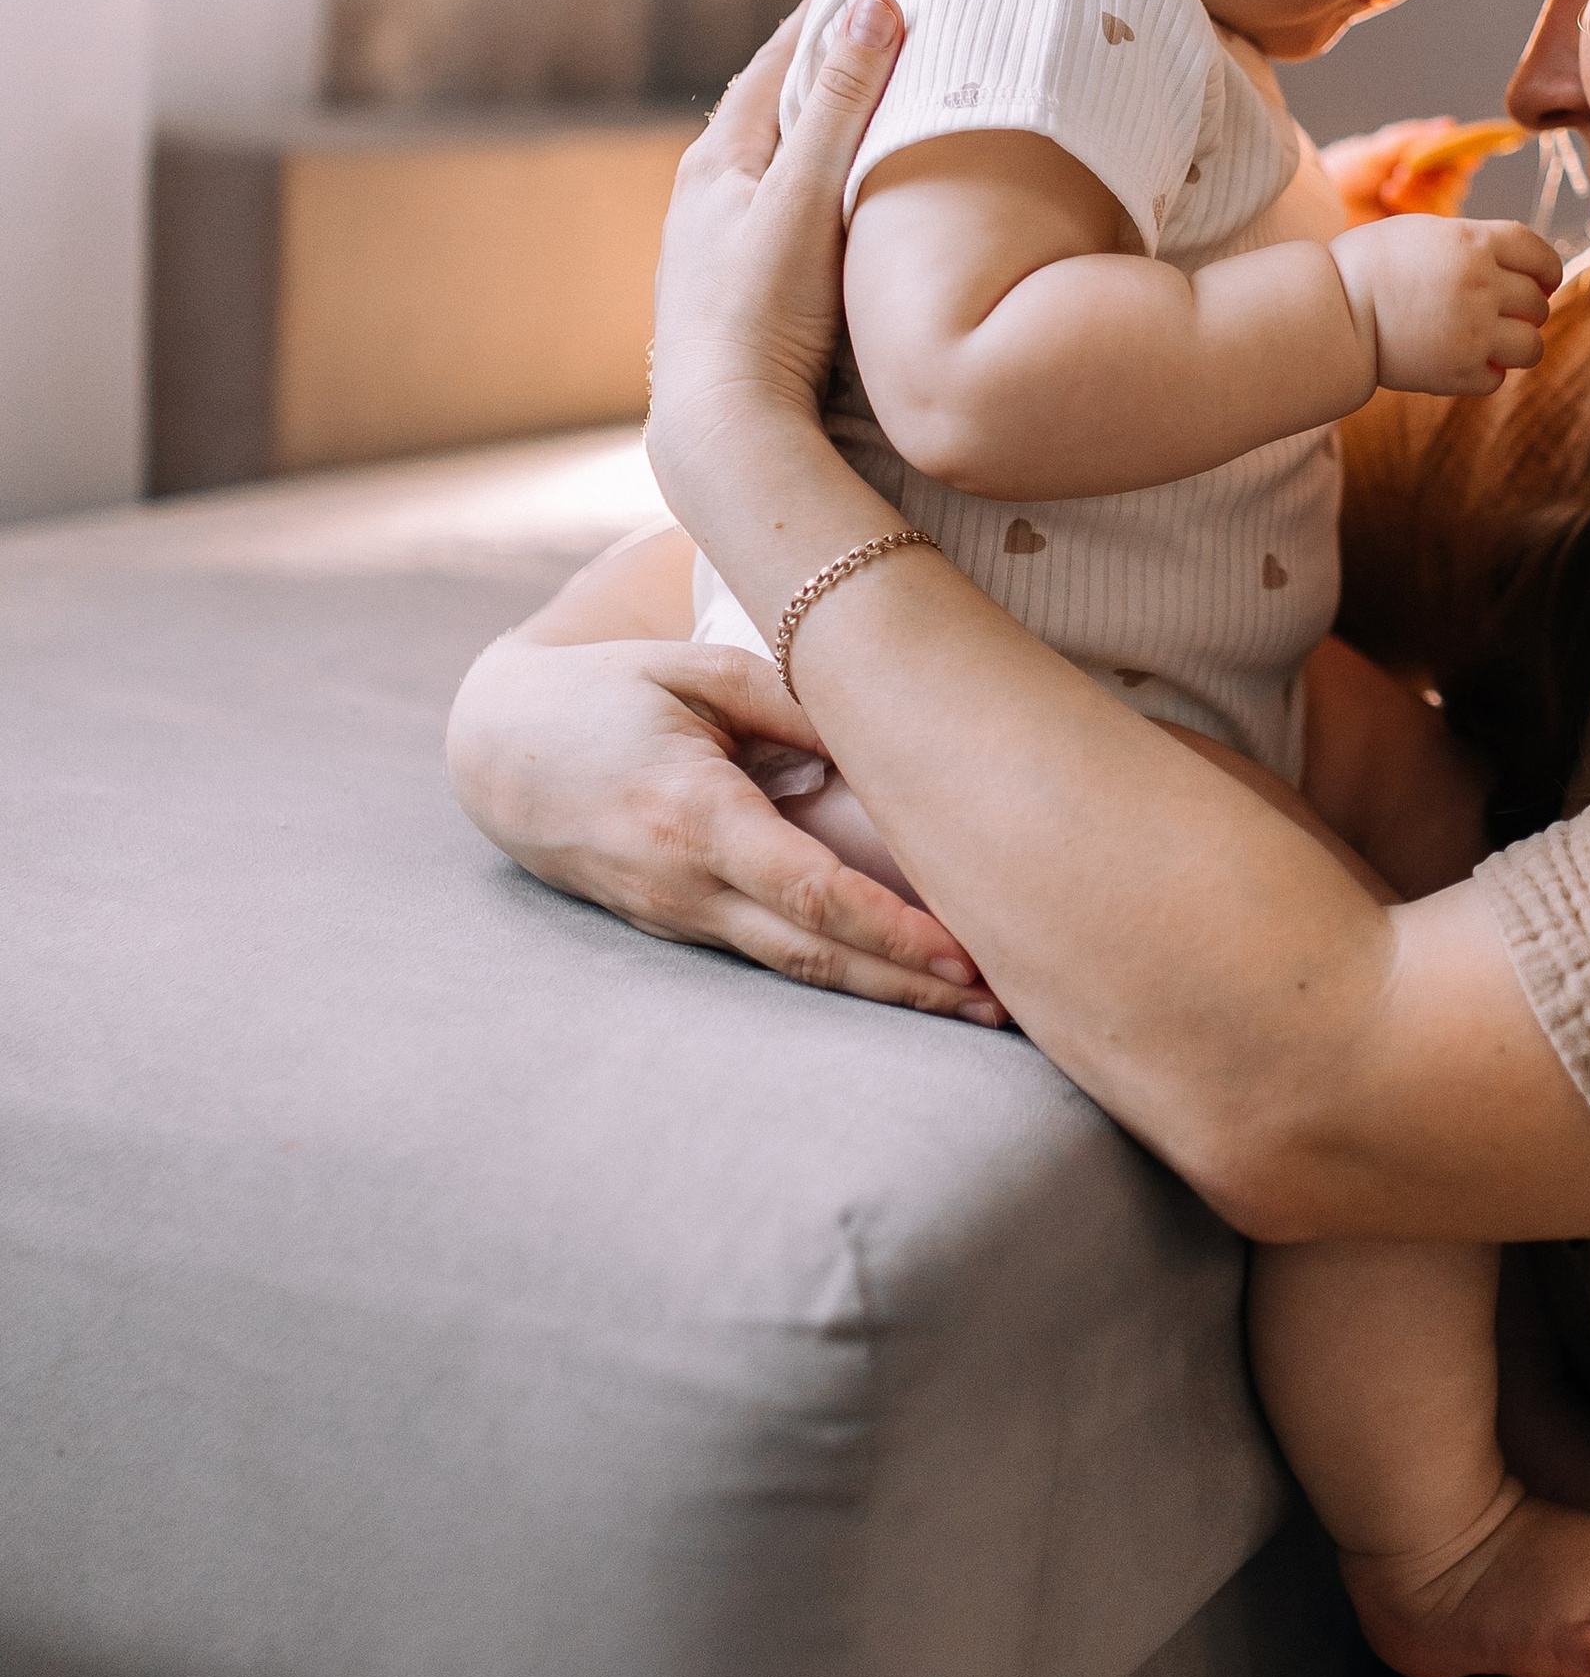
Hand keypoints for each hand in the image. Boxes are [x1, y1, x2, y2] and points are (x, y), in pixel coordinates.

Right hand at [446, 626, 997, 1014]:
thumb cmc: (606, 692)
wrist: (497, 751)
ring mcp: (673, 915)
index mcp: (692, 814)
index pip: (810, 892)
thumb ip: (794, 699)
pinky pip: (766, 958)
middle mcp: (682, 883)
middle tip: (1006, 1001)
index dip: (891, 930)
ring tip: (978, 1006)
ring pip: (794, 971)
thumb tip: (893, 731)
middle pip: (813, 954)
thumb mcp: (696, 670)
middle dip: (911, 985)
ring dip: (886, 992)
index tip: (965, 951)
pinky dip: (838, 976)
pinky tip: (900, 983)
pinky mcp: (673, 927)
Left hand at [645, 0, 905, 541]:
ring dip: (812, 140)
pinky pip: (776, 220)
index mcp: (715, 162)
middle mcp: (702, 200)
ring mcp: (711, 252)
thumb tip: (876, 4)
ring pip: (770, 172)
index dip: (822, 21)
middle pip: (768, 113)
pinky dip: (810, 196)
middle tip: (875, 37)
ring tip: (863, 117)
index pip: (773, 63)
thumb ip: (843, 104)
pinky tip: (833, 215)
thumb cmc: (763, 314)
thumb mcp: (809, 197)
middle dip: (818, 74)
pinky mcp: (731, 299)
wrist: (726, 432)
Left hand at [1322, 115, 1526, 224]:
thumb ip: (1413, 139)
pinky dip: (1418, 205)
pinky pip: (1436, 223)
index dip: (1463, 152)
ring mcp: (1418, 218)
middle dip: (1437, 171)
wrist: (1313, 210)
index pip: (1453, 157)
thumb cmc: (1339, 176)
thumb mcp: (1376, 151)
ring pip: (1449, 201)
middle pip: (1456, 180)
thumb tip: (1449, 124)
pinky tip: (1390, 197)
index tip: (1464, 149)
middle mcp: (1420, 191)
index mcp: (1414, 165)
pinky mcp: (1414, 243)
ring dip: (1424, 189)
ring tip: (1390, 185)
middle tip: (1405, 167)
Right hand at [1331, 214, 1561, 397]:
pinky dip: (1483, 372)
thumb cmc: (1369, 266)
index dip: (1548, 270)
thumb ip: (1473, 245)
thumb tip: (1517, 266)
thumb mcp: (1426, 233)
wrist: (1330, 311)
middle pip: (1537, 302)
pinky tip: (1460, 360)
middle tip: (1502, 313)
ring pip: (1531, 346)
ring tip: (1492, 343)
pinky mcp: (1459, 372)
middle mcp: (1481, 285)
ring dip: (1518, 345)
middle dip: (1526, 308)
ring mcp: (1474, 331)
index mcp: (1473, 243)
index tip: (1545, 281)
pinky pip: (1496, 378)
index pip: (1539, 254)